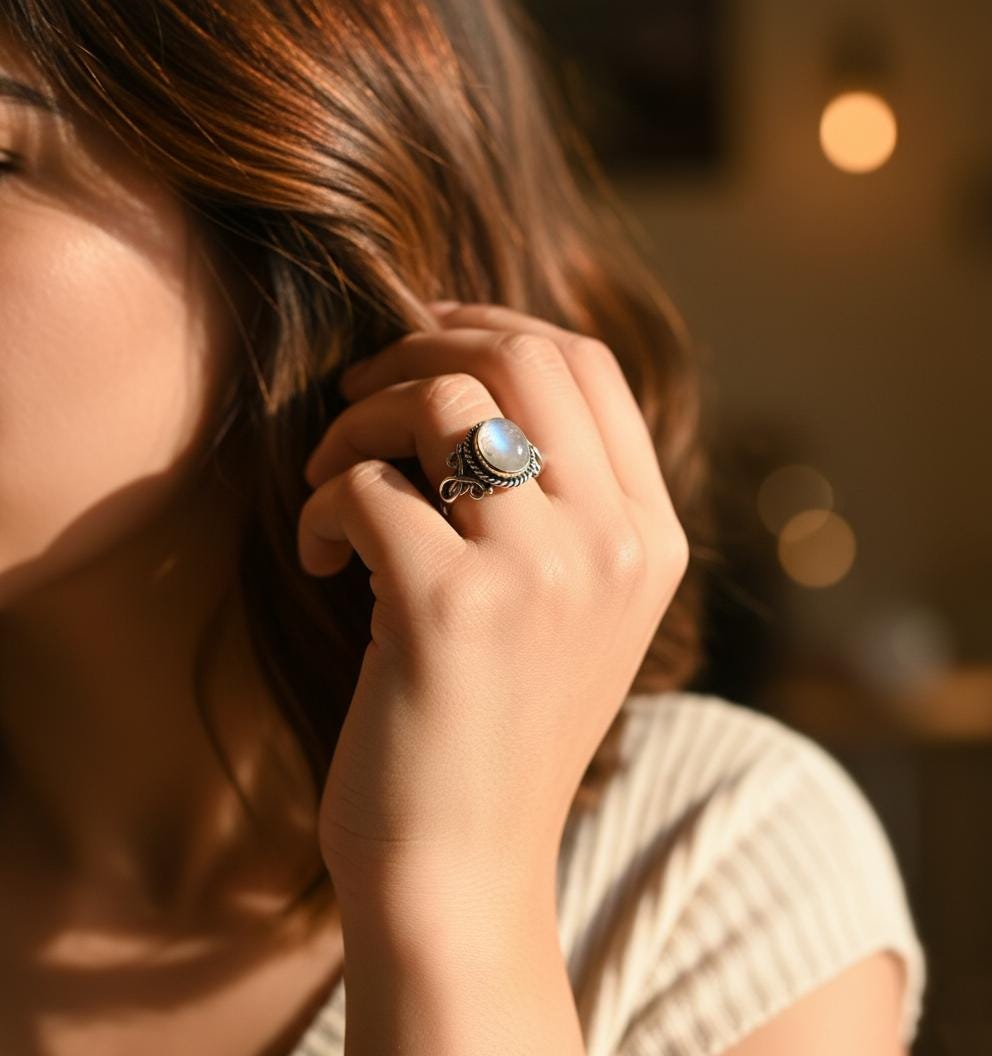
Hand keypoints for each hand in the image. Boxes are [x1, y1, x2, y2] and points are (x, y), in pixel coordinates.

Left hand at [299, 302, 688, 916]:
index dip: (495, 326)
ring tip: (330, 478)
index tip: (425, 340)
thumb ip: (551, 498)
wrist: (461, 871)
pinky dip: (323, 502)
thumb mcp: (562, 609)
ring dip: (360, 420)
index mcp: (649, 539)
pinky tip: (318, 558)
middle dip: (422, 345)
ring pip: (443, 397)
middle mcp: (614, 545)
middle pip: (524, 355)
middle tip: (361, 392)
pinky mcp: (452, 607)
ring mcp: (543, 572)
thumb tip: (464, 370)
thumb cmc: (493, 730)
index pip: (588, 365)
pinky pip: (368, 484)